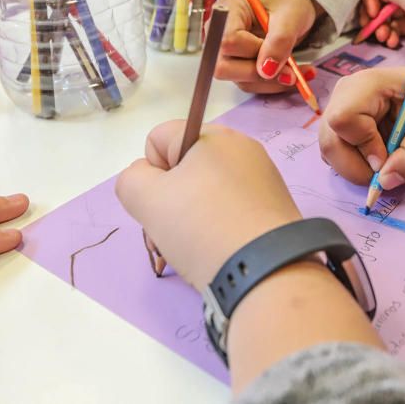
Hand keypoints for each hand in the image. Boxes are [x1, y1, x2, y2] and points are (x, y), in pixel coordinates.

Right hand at [116, 121, 301, 289]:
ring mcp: (262, 178)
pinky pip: (230, 209)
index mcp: (215, 135)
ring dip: (188, 219)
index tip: (161, 199)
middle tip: (168, 234)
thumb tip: (148, 178)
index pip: (159, 138)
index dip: (150, 171)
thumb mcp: (147, 200)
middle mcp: (242, 149)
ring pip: (205, 192)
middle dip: (168, 201)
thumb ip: (131, 180)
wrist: (264, 270)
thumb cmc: (202, 227)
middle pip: (183, 168)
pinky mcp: (273, 207)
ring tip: (190, 250)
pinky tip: (216, 252)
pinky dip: (216, 228)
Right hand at [214, 0, 319, 92]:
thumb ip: (280, 40)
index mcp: (228, 10)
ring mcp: (228, 54)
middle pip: (224, 67)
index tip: (279, 48)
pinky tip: (294, 74)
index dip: (253, 51)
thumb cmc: (288, 3)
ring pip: (241, 81)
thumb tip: (267, 71)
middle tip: (292, 69)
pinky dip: (276, 84)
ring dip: (273, 82)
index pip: (227, 40)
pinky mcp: (239, 68)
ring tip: (299, 71)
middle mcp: (220, 33)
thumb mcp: (291, 15)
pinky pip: (253, 84)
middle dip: (261, 73)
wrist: (292, 11)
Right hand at [318, 49, 404, 188]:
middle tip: (389, 170)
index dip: (363, 145)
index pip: (343, 119)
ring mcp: (340, 110)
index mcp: (366, 85)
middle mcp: (344, 95)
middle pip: (330, 141)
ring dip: (358, 168)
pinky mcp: (343, 127)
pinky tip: (380, 155)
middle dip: (357, 167)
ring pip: (331, 152)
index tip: (388, 156)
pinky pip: (339, 155)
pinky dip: (358, 165)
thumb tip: (386, 182)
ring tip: (389, 159)